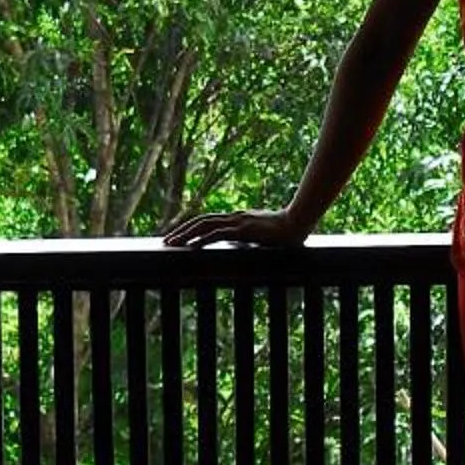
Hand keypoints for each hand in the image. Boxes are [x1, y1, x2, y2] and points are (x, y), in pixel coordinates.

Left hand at [161, 205, 310, 249]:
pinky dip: (203, 239)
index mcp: (237, 219)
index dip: (191, 227)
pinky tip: (192, 246)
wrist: (298, 224)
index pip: (208, 220)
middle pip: (201, 221)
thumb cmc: (283, 232)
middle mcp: (234, 218)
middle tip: (166, 241)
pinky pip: (218, 234)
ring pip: (205, 226)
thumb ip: (250, 238)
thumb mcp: (261, 235)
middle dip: (182, 231)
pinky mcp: (243, 230)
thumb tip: (241, 245)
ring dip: (186, 235)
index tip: (178, 236)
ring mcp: (237, 222)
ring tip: (172, 244)